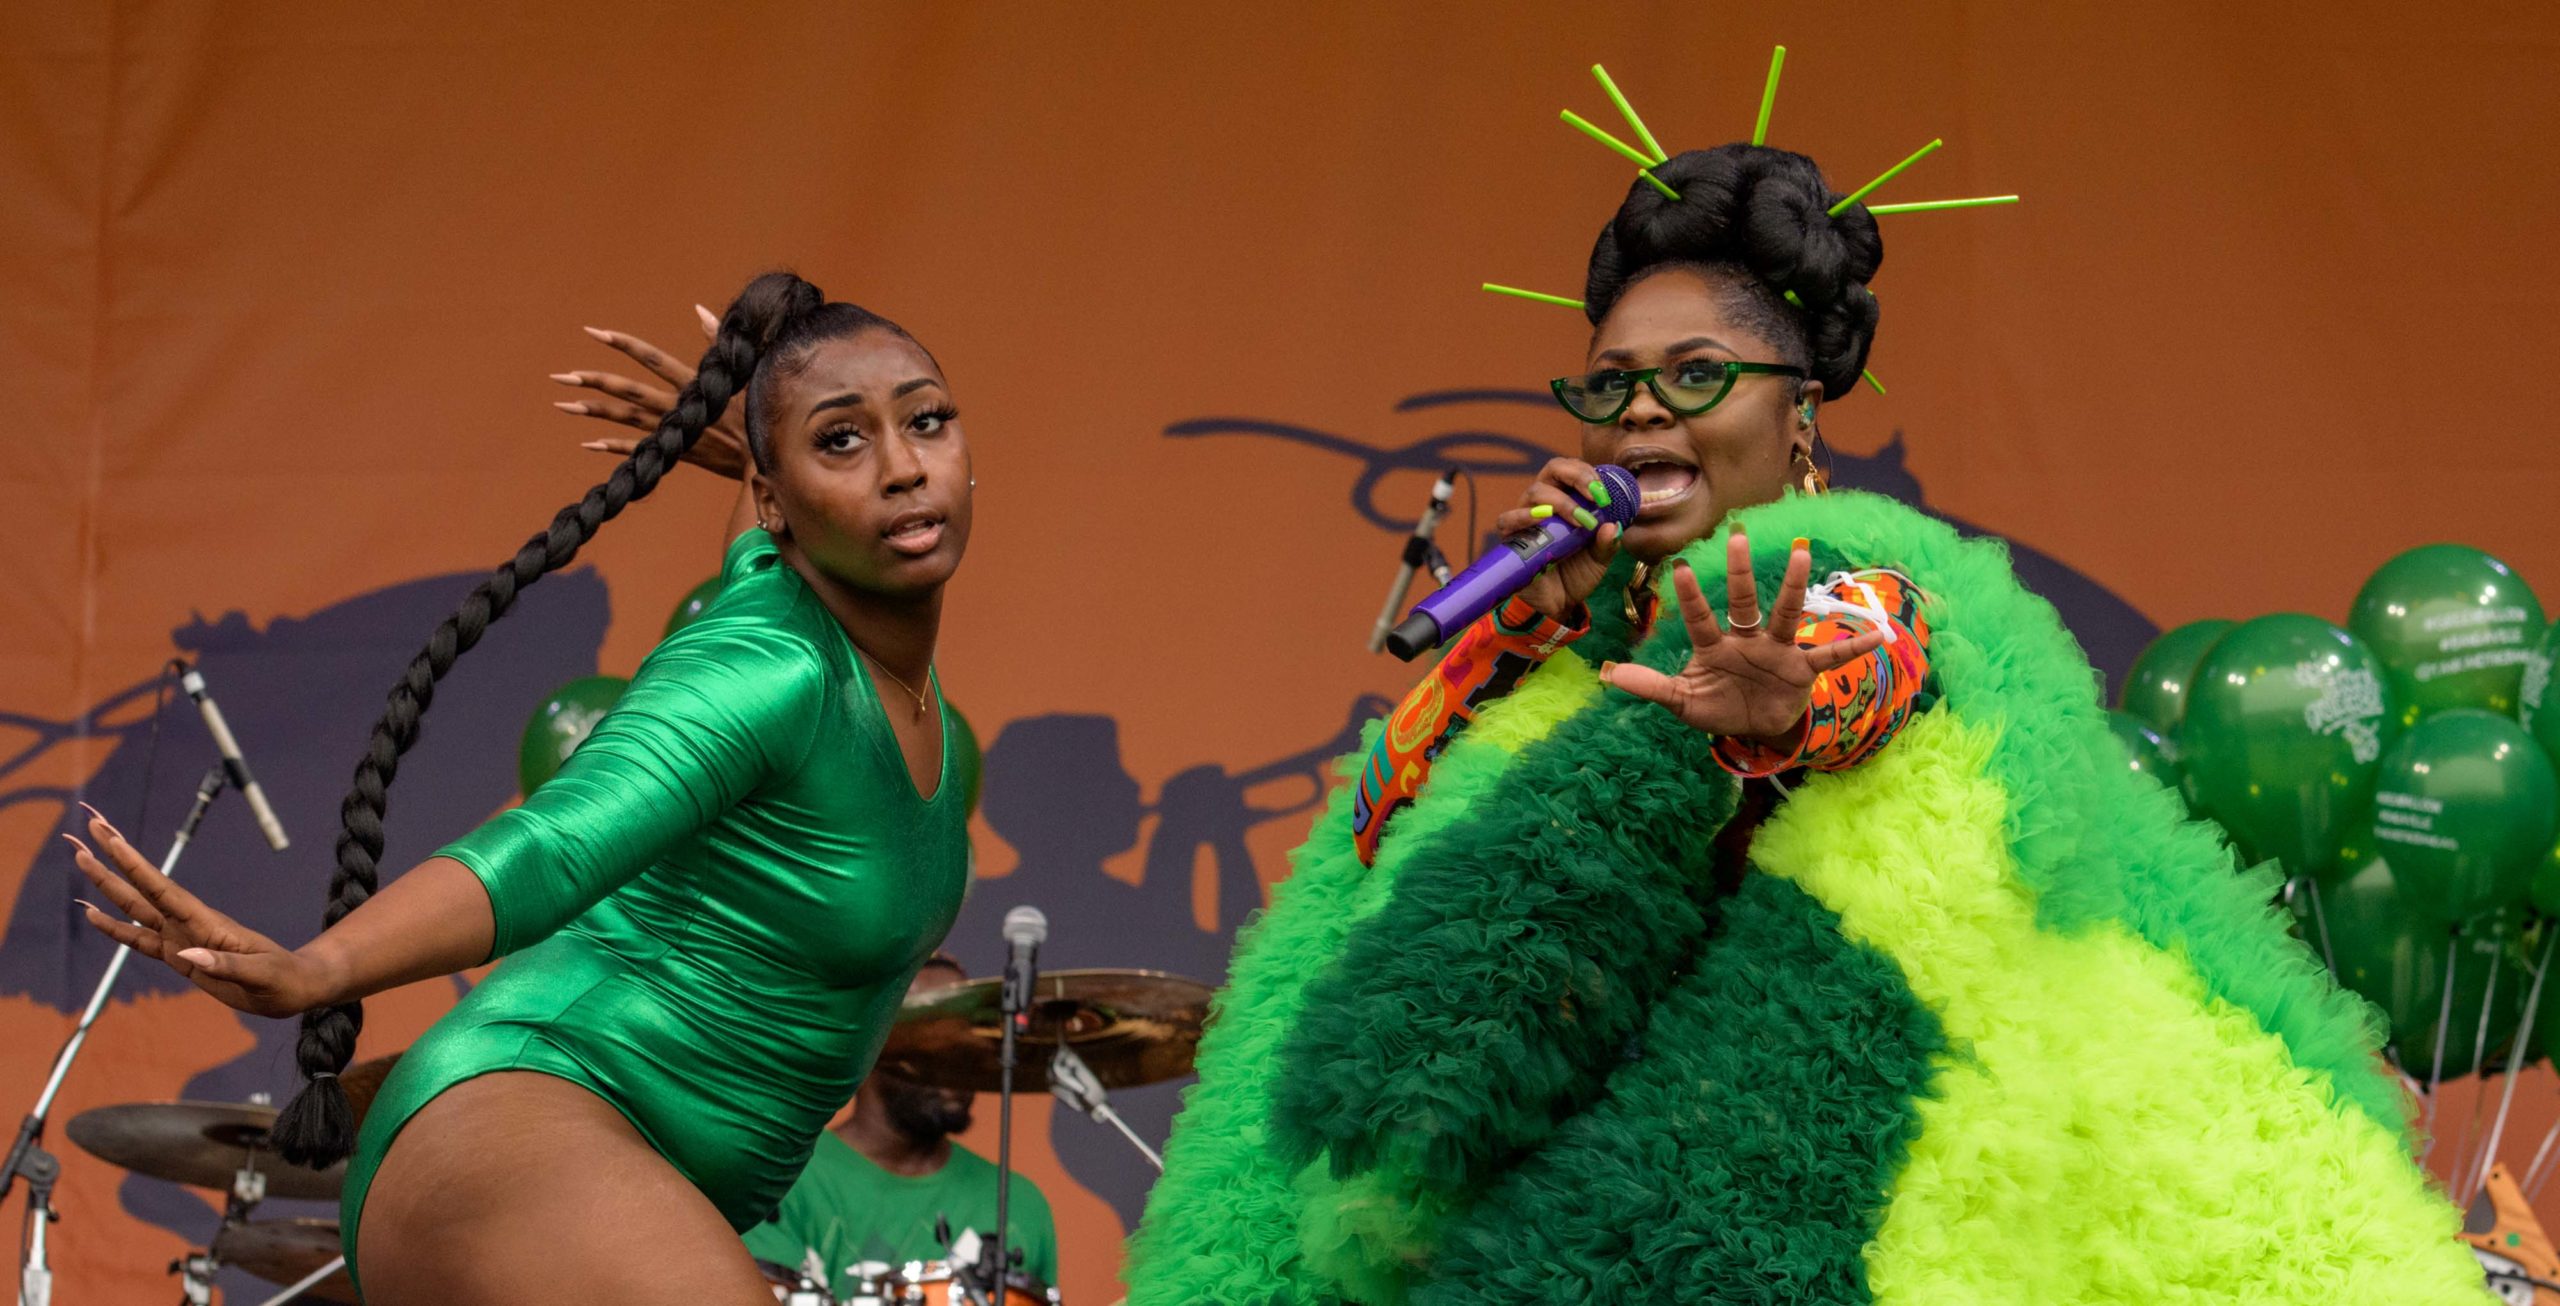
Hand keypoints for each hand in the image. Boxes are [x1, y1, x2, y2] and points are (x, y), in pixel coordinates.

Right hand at [65, 805, 335, 1017]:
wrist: (294, 988)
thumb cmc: (284, 979)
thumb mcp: (262, 975)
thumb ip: (227, 965)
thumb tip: (186, 954)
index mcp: (207, 923)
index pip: (162, 888)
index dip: (134, 864)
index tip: (111, 836)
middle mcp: (189, 923)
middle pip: (142, 887)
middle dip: (113, 859)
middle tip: (87, 827)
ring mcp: (181, 937)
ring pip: (135, 907)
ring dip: (107, 885)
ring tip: (81, 859)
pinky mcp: (179, 956)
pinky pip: (139, 938)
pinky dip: (113, 927)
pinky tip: (93, 915)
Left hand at [551, 305, 750, 480]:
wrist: (766, 464)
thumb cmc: (760, 414)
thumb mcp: (744, 373)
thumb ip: (717, 341)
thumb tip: (699, 309)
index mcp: (693, 385)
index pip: (651, 358)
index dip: (623, 344)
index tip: (594, 332)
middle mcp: (678, 408)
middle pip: (629, 391)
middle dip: (595, 381)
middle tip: (562, 377)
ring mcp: (674, 433)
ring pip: (626, 420)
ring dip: (594, 411)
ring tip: (563, 405)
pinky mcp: (675, 454)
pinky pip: (638, 451)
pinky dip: (613, 447)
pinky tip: (588, 443)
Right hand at [1490, 457, 1623, 622]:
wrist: (1560, 604)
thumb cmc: (1577, 573)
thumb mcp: (1601, 558)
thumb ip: (1608, 542)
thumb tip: (1612, 526)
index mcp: (1567, 499)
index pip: (1572, 470)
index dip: (1588, 474)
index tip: (1605, 494)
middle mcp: (1544, 502)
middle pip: (1553, 470)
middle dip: (1577, 477)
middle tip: (1596, 497)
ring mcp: (1526, 518)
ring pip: (1535, 492)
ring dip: (1561, 502)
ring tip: (1581, 521)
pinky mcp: (1511, 538)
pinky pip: (1508, 519)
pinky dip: (1524, 516)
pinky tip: (1543, 519)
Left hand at [1599, 530, 1886, 740]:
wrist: (1755, 728)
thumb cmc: (1717, 706)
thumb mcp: (1683, 702)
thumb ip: (1651, 686)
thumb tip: (1608, 674)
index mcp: (1715, 647)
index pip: (1700, 618)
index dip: (1690, 597)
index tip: (1678, 567)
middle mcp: (1747, 640)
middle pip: (1743, 601)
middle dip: (1739, 571)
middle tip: (1735, 534)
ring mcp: (1776, 651)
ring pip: (1784, 613)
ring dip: (1792, 585)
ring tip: (1802, 552)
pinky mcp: (1802, 669)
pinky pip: (1829, 656)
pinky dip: (1851, 648)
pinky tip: (1875, 636)